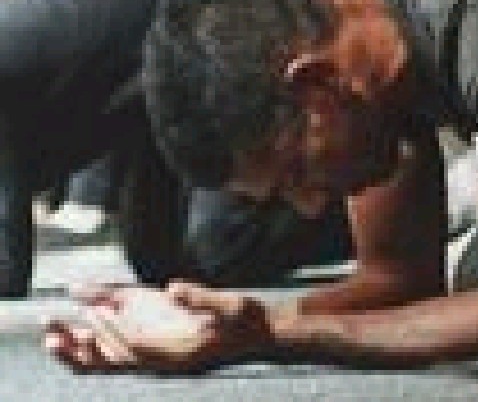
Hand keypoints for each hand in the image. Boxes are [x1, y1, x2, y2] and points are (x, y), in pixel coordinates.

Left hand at [42, 282, 271, 373]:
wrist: (256, 334)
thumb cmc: (246, 320)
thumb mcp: (232, 307)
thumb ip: (203, 299)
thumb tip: (174, 289)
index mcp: (176, 353)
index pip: (134, 346)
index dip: (112, 330)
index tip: (92, 311)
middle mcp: (160, 357)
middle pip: (111, 359)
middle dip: (80, 347)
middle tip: (51, 331)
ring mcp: (157, 352)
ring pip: (110, 359)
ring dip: (81, 348)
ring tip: (52, 334)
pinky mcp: (159, 344)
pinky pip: (121, 348)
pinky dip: (100, 340)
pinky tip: (85, 324)